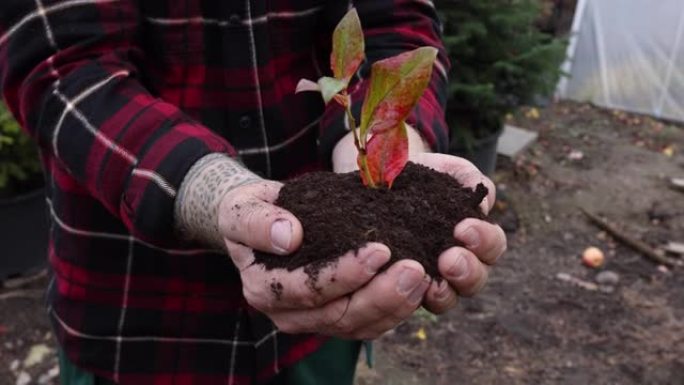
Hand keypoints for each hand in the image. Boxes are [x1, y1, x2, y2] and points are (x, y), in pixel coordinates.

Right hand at [218, 181, 430, 338]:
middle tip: (416, 269)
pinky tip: (421, 287)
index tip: (380, 250)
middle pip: (340, 316)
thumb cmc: (254, 213)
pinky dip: (398, 309)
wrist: (264, 222)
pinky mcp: (338, 317)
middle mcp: (289, 314)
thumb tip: (288, 237)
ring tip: (425, 277)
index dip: (345, 274)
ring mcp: (315, 320)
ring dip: (396, 305)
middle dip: (381, 295)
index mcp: (265, 288)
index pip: (307, 289)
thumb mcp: (242, 208)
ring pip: (360, 326)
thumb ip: (257, 221)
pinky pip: (370, 324)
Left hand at [409, 152, 506, 313]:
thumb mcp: (445, 170)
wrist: (382, 180)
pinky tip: (408, 288)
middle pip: (476, 279)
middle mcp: (456, 263)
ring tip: (433, 282)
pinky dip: (415, 297)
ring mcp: (430, 278)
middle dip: (468, 270)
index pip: (491, 246)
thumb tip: (480, 206)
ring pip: (449, 297)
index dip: (484, 241)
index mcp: (474, 237)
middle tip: (449, 258)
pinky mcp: (402, 286)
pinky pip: (414, 301)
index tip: (463, 228)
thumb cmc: (421, 178)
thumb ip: (468, 179)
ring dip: (445, 292)